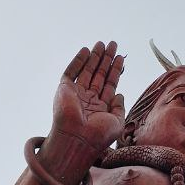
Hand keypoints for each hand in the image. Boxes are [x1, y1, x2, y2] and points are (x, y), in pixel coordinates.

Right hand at [51, 40, 125, 157]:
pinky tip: (86, 50)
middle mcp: (88, 100)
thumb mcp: (117, 123)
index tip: (121, 58)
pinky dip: (78, 61)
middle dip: (106, 60)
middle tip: (113, 44)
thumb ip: (120, 108)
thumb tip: (119, 93)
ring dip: (94, 57)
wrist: (77, 139)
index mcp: (100, 108)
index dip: (115, 71)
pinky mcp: (64, 90)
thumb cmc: (98, 136)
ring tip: (102, 44)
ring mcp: (76, 95)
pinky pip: (71, 72)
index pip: (109, 85)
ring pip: (86, 71)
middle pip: (99, 75)